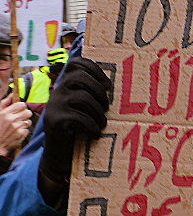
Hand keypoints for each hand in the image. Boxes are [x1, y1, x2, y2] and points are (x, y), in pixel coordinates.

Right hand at [0, 96, 31, 155]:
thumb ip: (4, 103)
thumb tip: (11, 95)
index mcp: (5, 113)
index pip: (21, 104)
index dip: (22, 106)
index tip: (19, 109)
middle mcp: (12, 120)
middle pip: (28, 112)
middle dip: (25, 114)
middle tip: (20, 118)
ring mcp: (17, 127)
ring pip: (28, 121)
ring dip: (24, 123)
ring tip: (17, 126)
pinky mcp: (21, 134)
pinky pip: (28, 129)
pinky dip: (23, 131)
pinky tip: (17, 132)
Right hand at [40, 58, 110, 185]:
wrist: (59, 151)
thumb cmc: (79, 125)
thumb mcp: (84, 106)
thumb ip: (92, 93)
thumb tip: (116, 86)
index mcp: (66, 83)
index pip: (76, 63)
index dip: (94, 69)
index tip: (108, 85)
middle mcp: (57, 90)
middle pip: (80, 77)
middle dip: (99, 92)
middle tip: (106, 107)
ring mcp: (54, 104)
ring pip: (82, 97)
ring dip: (98, 112)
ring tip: (102, 123)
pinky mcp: (54, 120)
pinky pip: (79, 117)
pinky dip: (92, 126)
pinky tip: (95, 133)